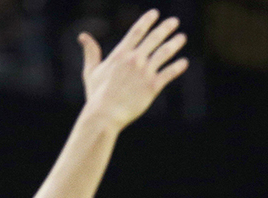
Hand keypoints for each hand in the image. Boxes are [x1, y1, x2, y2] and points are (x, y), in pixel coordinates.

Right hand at [78, 11, 188, 130]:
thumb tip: (83, 36)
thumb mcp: (91, 71)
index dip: (147, 20)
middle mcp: (134, 59)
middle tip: (174, 21)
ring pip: (164, 53)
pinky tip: (184, 62)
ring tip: (182, 37)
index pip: (136, 31)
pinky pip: (169, 73)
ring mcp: (144, 72)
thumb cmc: (97, 95)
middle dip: (165, 28)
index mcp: (120, 53)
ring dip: (174, 43)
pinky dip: (178, 67)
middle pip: (153, 38)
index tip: (155, 13)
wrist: (105, 114)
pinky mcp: (152, 86)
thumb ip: (91, 52)